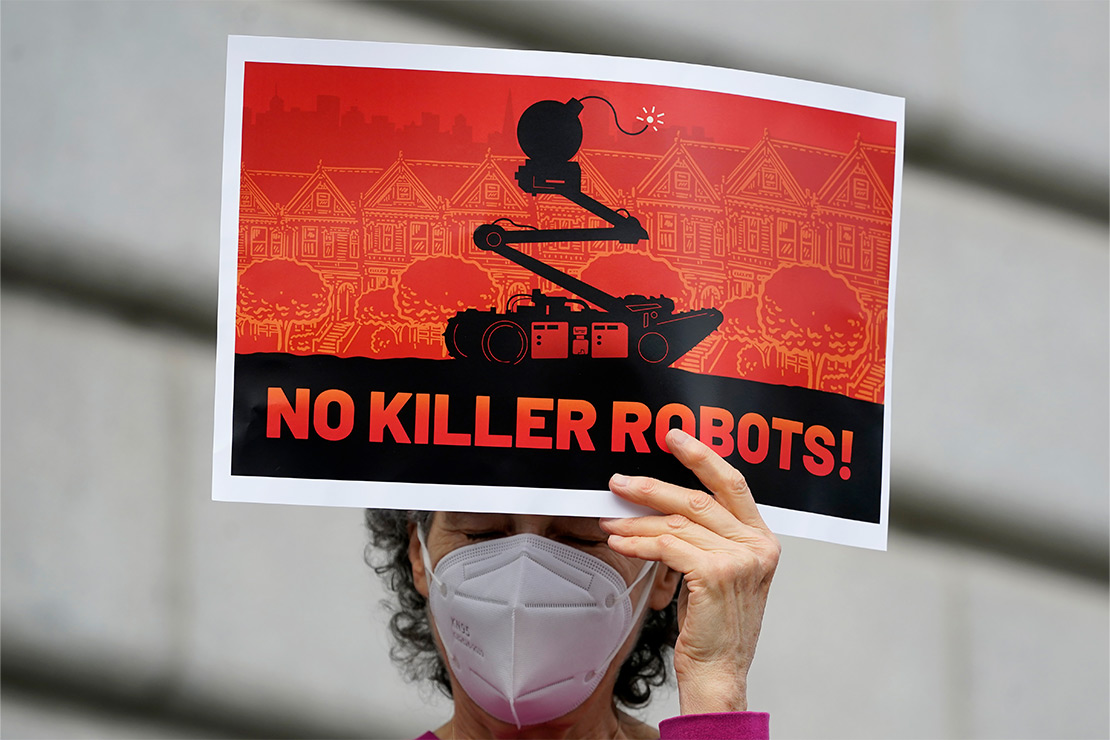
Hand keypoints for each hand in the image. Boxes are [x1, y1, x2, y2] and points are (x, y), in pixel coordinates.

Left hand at [601, 427, 779, 714]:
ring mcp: (739, 559)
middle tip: (619, 480)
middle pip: (698, 498)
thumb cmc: (714, 627)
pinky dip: (639, 542)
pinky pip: (667, 546)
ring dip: (636, 520)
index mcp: (762, 539)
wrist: (719, 673)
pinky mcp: (715, 573)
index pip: (732, 484)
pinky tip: (621, 542)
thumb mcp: (719, 574)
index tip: (673, 437)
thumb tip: (661, 506)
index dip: (702, 456)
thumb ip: (705, 538)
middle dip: (653, 485)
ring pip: (677, 523)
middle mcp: (757, 545)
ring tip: (610, 520)